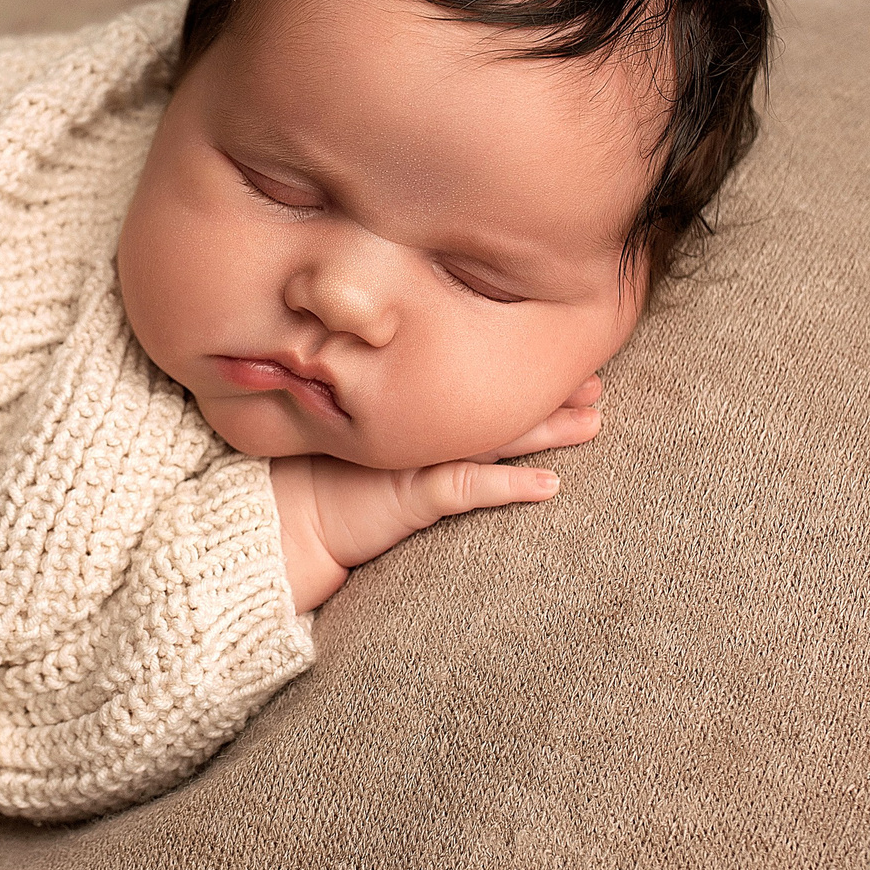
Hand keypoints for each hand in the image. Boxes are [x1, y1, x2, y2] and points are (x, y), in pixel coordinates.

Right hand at [268, 375, 606, 612]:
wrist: (274, 517)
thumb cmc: (310, 479)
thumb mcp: (354, 439)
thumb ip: (384, 412)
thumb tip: (413, 386)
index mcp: (408, 414)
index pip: (472, 386)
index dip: (517, 371)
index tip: (559, 352)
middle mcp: (417, 432)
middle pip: (495, 406)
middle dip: (548, 393)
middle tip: (595, 380)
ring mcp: (415, 461)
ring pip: (495, 441)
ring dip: (547, 432)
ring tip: (593, 422)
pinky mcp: (411, 497)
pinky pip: (469, 491)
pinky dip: (511, 488)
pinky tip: (550, 486)